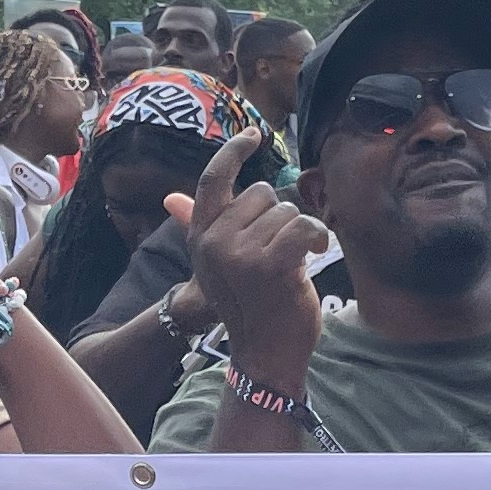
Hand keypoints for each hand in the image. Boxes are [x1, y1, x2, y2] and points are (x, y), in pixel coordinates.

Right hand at [171, 133, 328, 388]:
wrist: (265, 354)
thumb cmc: (250, 305)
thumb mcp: (217, 263)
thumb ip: (198, 225)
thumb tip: (171, 198)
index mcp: (200, 237)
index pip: (214, 179)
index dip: (234, 151)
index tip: (253, 134)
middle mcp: (214, 242)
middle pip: (263, 194)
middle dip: (279, 217)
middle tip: (278, 252)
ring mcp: (240, 254)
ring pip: (287, 211)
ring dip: (300, 233)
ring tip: (293, 263)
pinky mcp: (270, 265)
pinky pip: (304, 226)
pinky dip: (319, 238)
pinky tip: (315, 256)